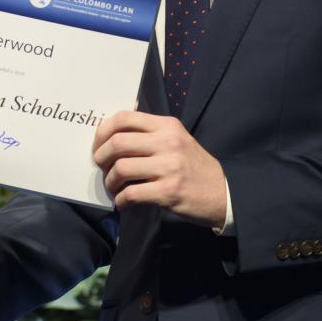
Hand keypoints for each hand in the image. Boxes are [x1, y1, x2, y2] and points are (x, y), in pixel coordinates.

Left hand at [92, 109, 226, 225]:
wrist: (223, 191)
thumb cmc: (194, 165)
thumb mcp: (176, 138)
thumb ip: (149, 132)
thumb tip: (114, 127)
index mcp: (167, 126)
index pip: (124, 118)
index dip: (102, 131)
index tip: (98, 145)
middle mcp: (168, 142)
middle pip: (117, 143)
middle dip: (101, 157)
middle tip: (102, 168)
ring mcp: (169, 167)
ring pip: (121, 168)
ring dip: (110, 181)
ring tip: (114, 187)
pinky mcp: (168, 191)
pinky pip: (131, 193)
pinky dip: (121, 200)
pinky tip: (124, 202)